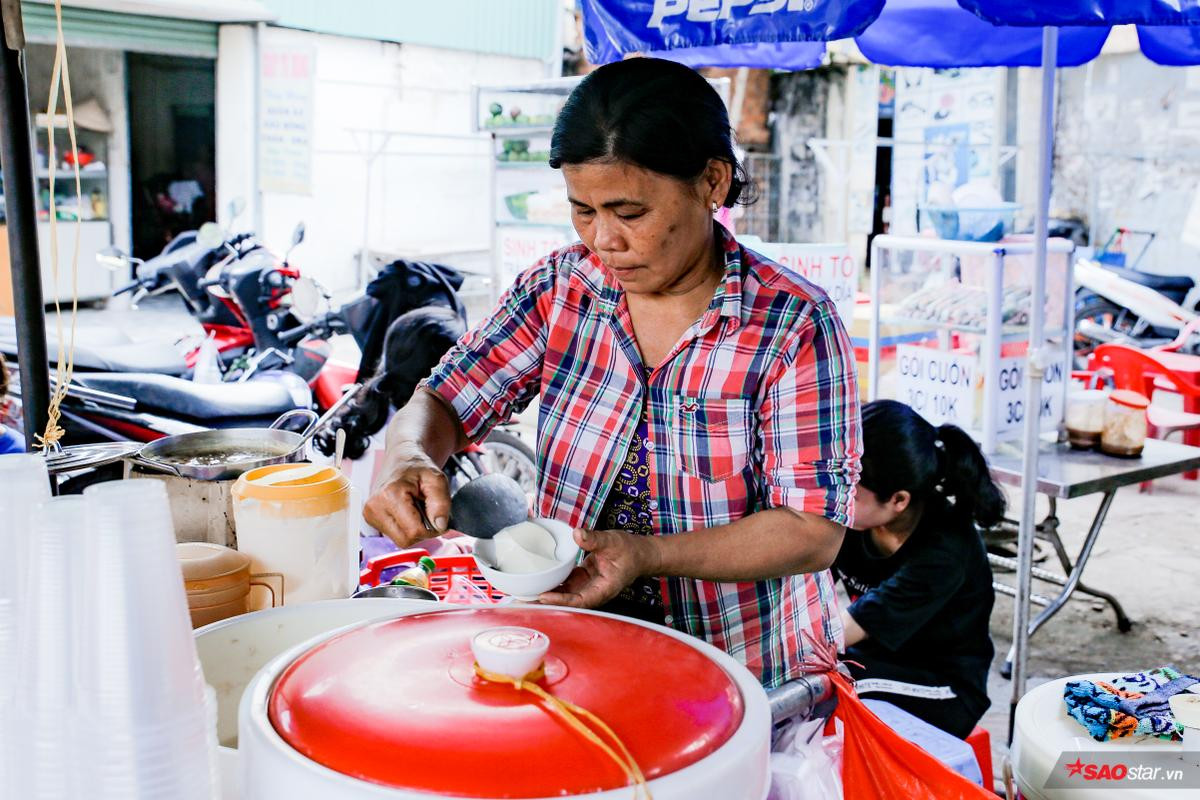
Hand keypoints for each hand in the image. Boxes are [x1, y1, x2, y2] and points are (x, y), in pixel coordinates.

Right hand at [363, 447, 450, 548]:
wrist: (401, 458)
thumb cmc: (418, 466)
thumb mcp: (437, 479)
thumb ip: (441, 503)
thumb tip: (439, 526)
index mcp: (389, 496)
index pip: (414, 532)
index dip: (432, 529)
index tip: (436, 516)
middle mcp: (374, 507)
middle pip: (405, 540)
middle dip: (422, 531)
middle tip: (426, 511)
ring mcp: (370, 514)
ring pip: (399, 540)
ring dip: (413, 529)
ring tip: (415, 508)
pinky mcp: (371, 519)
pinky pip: (394, 535)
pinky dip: (405, 527)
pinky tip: (406, 512)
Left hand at [538, 528, 659, 608]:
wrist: (640, 553)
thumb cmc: (630, 550)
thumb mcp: (612, 541)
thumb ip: (594, 539)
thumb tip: (577, 534)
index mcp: (604, 588)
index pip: (580, 600)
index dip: (561, 600)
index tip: (544, 597)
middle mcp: (594, 591)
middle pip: (568, 601)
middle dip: (548, 601)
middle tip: (525, 599)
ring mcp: (588, 586)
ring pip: (565, 594)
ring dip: (548, 593)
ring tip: (526, 592)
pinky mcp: (584, 579)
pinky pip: (566, 583)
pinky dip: (554, 582)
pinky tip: (539, 580)